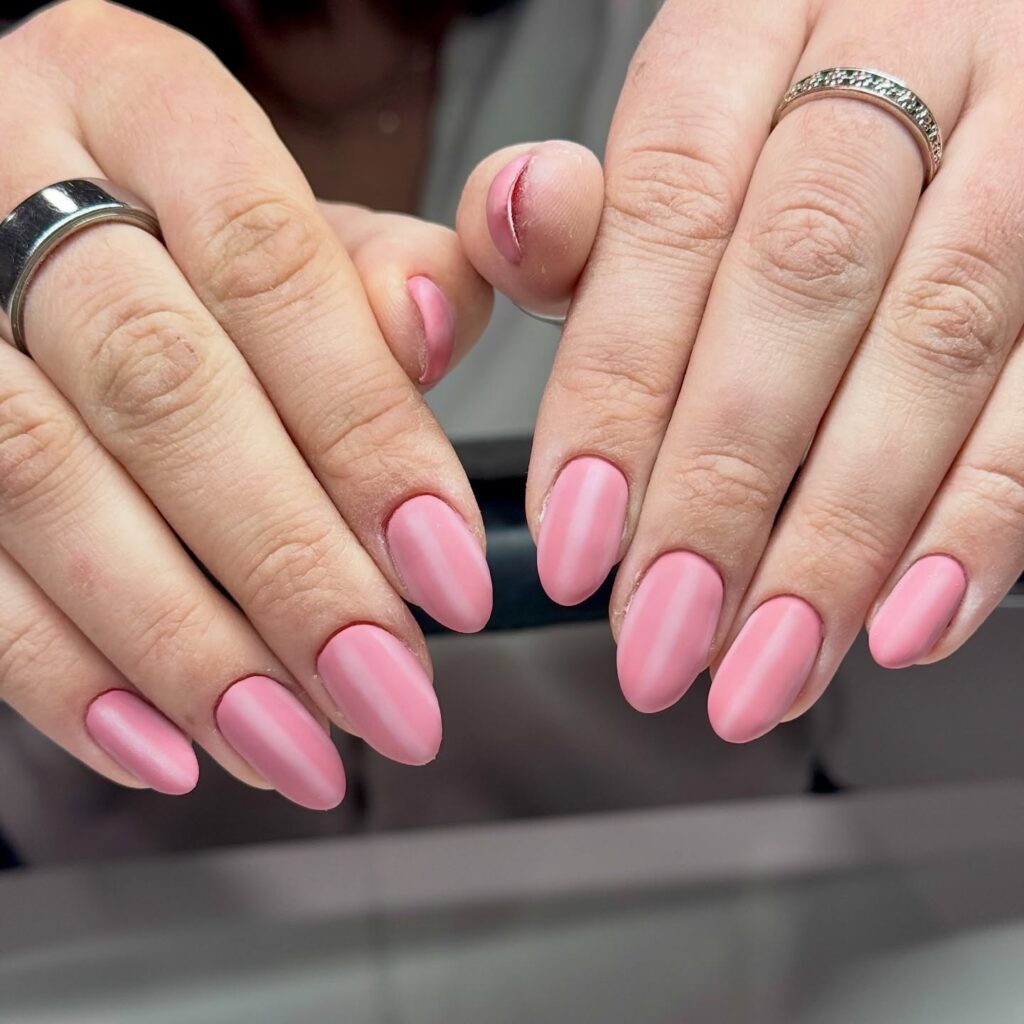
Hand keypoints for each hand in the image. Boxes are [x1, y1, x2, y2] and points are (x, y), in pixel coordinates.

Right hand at [0, 1, 494, 805]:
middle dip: (287, 564)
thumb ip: (385, 266)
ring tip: (294, 745)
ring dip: (183, 645)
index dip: (368, 435)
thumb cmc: (197, 231)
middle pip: (160, 389)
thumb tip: (433, 323)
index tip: (448, 576)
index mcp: (141, 100)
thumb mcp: (298, 213)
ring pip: (44, 486)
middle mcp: (10, 176)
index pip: (273, 270)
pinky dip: (62, 674)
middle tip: (387, 689)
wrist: (32, 215)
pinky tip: (166, 744)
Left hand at [461, 1, 1023, 739]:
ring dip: (846, 535)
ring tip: (770, 665)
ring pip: (937, 341)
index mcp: (755, 23)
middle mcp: (905, 51)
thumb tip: (519, 217)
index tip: (576, 542)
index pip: (669, 207)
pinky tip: (908, 620)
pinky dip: (982, 518)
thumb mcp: (667, 143)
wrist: (942, 58)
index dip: (618, 390)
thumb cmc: (773, 132)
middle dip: (725, 487)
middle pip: (803, 280)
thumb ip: (582, 211)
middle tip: (664, 636)